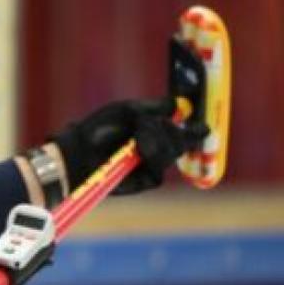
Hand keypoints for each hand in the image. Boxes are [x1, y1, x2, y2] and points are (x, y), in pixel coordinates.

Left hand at [50, 98, 207, 195]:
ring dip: (156, 140)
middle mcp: (155, 150)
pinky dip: (151, 155)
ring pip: (172, 153)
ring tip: (135, 137)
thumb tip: (179, 104)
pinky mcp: (147, 181)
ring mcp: (152, 166)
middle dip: (170, 131)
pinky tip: (137, 150)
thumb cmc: (98, 129)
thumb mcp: (127, 110)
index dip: (195, 130)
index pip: (182, 132)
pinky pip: (160, 168)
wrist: (80, 151)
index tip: (203, 126)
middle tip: (148, 125)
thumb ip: (154, 107)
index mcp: (153, 132)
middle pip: (181, 141)